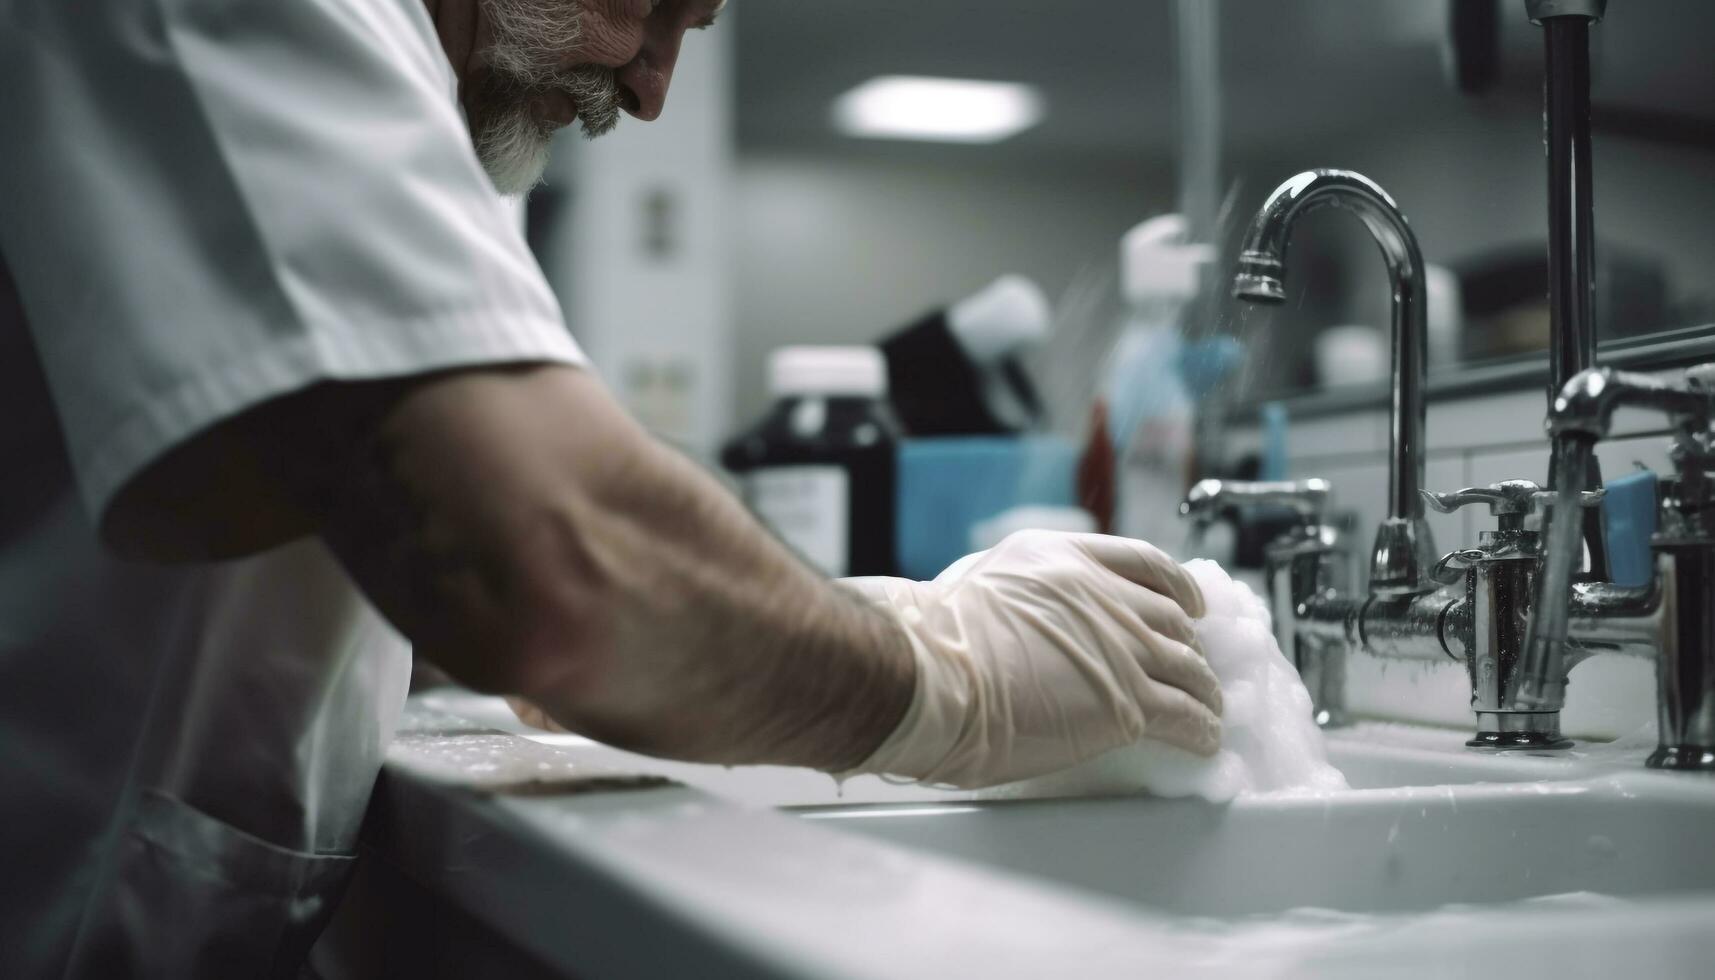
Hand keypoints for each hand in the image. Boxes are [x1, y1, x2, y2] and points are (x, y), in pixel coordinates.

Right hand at [838, 531, 1221, 788]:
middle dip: (1188, 643)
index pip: (1143, 563)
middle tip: (1194, 664)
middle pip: (1170, 617)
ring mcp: (1123, 648)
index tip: (1190, 601)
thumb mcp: (986, 582)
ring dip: (1204, 688)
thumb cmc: (937, 642)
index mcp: (1065, 558)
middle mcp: (1104, 595)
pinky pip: (1186, 714)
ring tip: (1210, 705)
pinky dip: (1203, 727)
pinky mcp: (1129, 702)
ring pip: (1188, 666)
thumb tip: (1033, 622)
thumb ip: (1027, 592)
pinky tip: (1206, 737)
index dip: (1176, 585)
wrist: (935, 677)